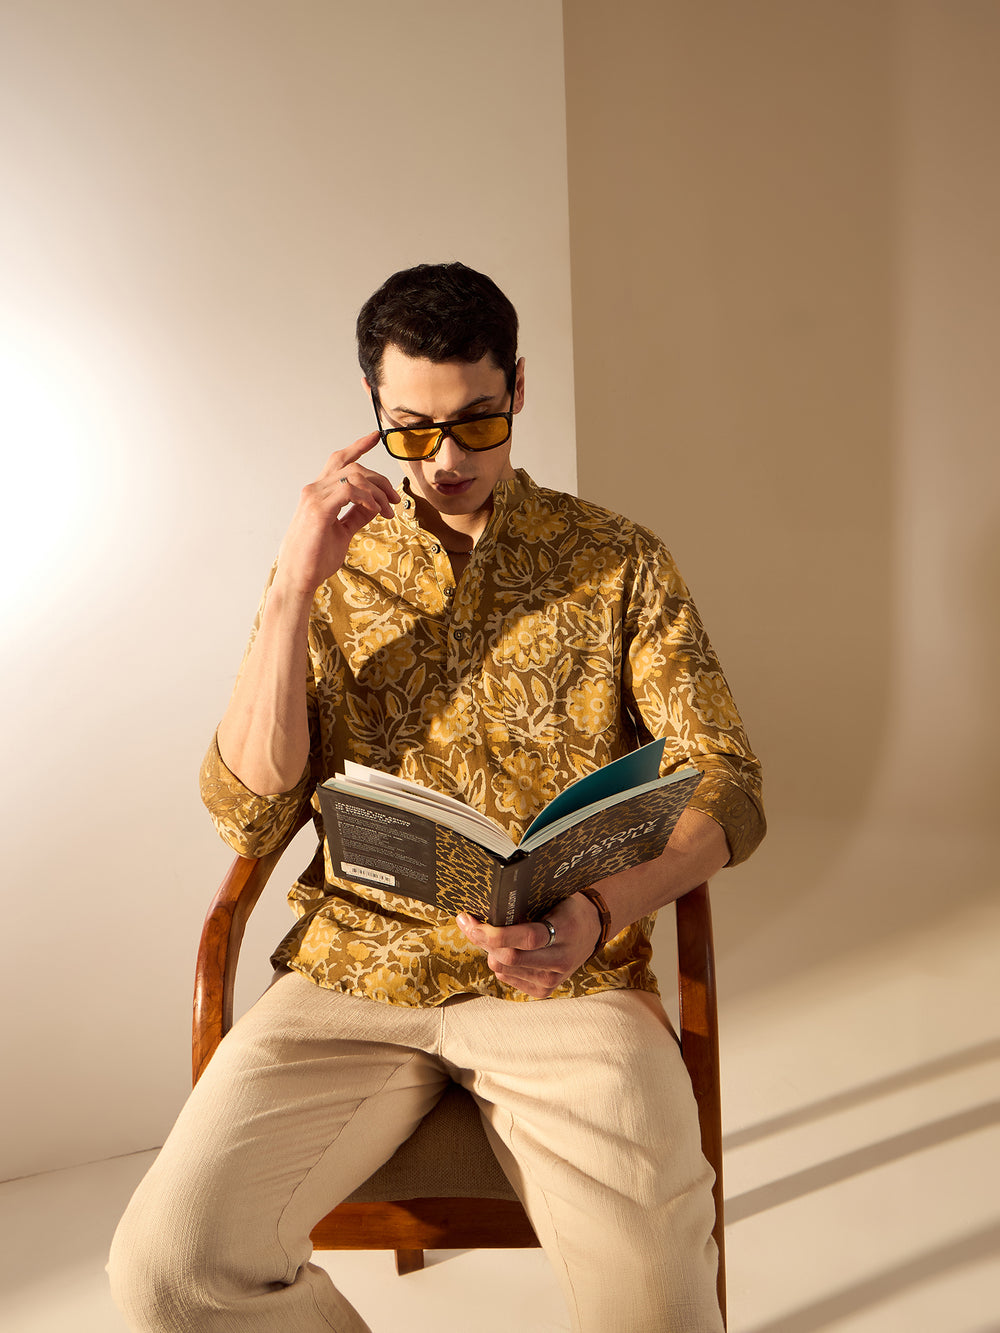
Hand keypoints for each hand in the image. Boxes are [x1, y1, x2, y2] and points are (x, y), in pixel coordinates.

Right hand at [275, 434, 399, 595]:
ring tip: (388, 511)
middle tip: (394, 499)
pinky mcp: (318, 509)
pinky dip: (368, 496)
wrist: (298, 579)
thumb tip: (375, 503)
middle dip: (380, 479)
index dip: (357, 446)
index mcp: (318, 494)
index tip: (375, 437)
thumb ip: (357, 515)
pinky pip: (350, 489)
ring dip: (377, 491)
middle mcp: (314, 490)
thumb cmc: (316, 558)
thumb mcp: (343, 532)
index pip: (339, 461)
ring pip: (354, 476)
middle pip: (353, 467)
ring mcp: (314, 497)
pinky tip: (376, 510)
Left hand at [457, 893, 602, 998]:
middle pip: (510, 957)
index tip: (472, 923)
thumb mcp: (553, 898)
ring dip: (489, 952)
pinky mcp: (544, 990)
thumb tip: (486, 908)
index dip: (496, 933)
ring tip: (492, 936)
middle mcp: (560, 959)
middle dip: (484, 941)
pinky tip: (506, 950)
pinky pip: (507, 978)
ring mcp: (553, 978)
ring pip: (504, 969)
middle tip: (470, 925)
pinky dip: (499, 963)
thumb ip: (526, 905)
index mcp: (566, 930)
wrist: (591, 930)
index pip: (528, 938)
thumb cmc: (565, 909)